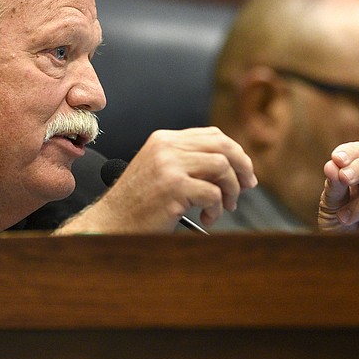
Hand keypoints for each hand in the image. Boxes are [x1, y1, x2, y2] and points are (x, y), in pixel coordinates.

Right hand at [55, 127, 256, 233]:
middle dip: (242, 167)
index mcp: (164, 140)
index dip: (235, 153)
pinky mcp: (174, 188)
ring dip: (231, 190)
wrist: (111, 222)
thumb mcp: (160, 171)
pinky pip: (213, 193)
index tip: (243, 172)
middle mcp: (166, 147)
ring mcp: (169, 166)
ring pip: (222, 167)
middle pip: (223, 146)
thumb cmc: (136, 204)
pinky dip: (217, 209)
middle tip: (246, 187)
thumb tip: (231, 166)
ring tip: (224, 207)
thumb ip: (187, 161)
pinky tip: (206, 219)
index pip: (212, 135)